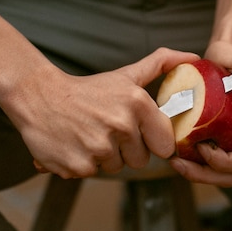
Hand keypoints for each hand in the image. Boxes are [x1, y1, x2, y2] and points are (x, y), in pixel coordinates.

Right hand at [1, 48, 199, 178]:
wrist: (39, 96)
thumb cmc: (88, 89)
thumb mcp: (126, 75)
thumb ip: (161, 64)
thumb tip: (193, 56)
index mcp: (137, 103)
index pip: (164, 144)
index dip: (151, 140)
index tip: (136, 131)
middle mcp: (121, 125)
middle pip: (140, 160)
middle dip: (127, 149)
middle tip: (107, 130)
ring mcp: (99, 148)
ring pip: (116, 167)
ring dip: (104, 157)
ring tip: (89, 134)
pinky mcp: (79, 166)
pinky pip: (92, 173)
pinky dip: (83, 164)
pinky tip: (74, 144)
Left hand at [168, 41, 231, 186]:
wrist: (223, 55)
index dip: (225, 163)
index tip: (203, 147)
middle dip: (206, 175)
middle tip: (179, 162)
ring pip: (219, 174)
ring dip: (197, 174)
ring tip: (175, 162)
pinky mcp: (218, 139)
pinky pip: (207, 162)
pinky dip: (192, 164)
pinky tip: (175, 154)